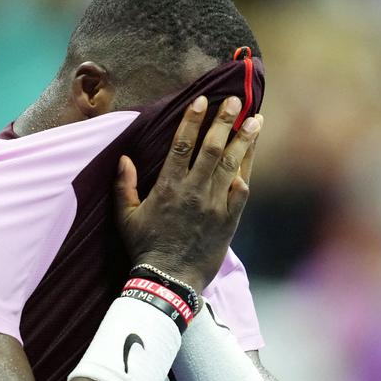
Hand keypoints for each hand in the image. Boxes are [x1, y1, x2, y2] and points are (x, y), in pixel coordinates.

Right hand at [114, 95, 261, 289]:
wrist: (169, 281)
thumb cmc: (144, 248)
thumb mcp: (125, 217)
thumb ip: (123, 185)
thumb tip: (123, 157)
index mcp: (168, 187)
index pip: (182, 145)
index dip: (193, 120)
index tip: (201, 100)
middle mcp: (194, 191)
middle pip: (213, 149)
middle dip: (225, 122)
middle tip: (236, 101)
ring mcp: (214, 206)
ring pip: (232, 166)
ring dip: (245, 141)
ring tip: (256, 120)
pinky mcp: (229, 221)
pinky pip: (241, 192)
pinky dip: (246, 174)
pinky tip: (253, 157)